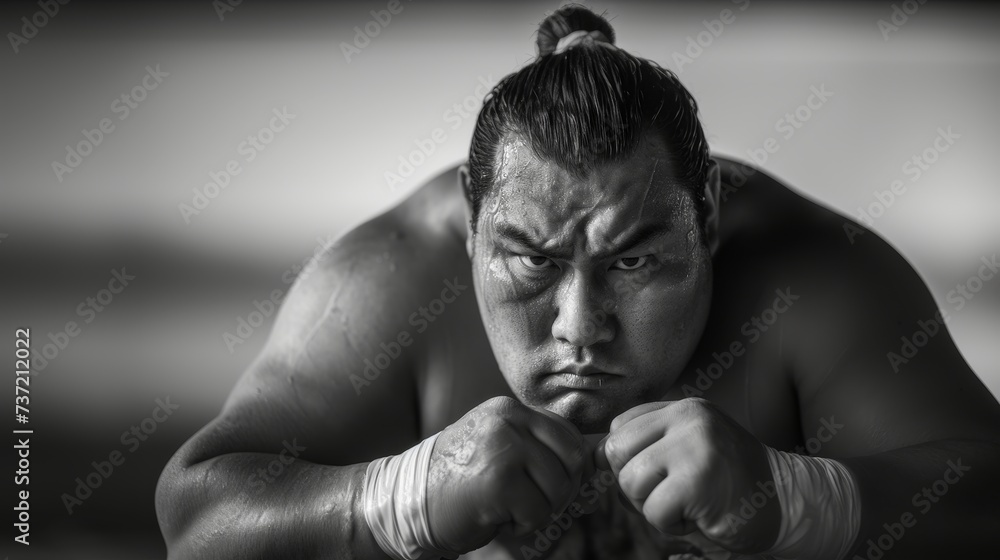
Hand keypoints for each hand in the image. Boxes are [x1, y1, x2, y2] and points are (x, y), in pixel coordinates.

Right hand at [427, 396, 590, 553]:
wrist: (406, 502)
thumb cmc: (458, 482)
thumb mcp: (498, 448)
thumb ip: (538, 449)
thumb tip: (597, 468)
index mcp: (510, 409)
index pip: (569, 434)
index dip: (569, 467)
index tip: (546, 486)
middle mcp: (508, 420)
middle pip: (573, 459)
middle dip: (560, 491)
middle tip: (529, 502)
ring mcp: (503, 447)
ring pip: (559, 489)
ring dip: (539, 511)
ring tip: (507, 508)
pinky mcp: (498, 480)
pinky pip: (539, 512)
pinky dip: (523, 526)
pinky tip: (496, 517)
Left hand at [596, 398, 779, 552]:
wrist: (786, 504)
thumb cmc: (729, 482)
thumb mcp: (689, 447)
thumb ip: (647, 445)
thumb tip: (588, 457)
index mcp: (684, 408)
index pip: (620, 427)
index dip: (626, 460)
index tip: (657, 475)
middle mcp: (689, 419)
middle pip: (616, 452)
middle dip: (635, 484)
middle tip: (672, 493)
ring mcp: (695, 447)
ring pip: (630, 482)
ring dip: (653, 506)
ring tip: (689, 502)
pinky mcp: (698, 481)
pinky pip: (653, 511)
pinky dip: (671, 524)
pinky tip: (700, 516)